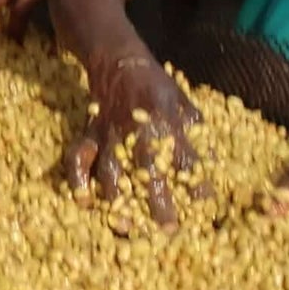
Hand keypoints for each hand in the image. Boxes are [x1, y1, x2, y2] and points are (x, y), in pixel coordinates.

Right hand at [65, 45, 199, 230]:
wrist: (117, 60)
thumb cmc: (156, 86)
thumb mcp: (183, 102)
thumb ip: (195, 131)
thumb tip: (211, 164)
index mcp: (167, 121)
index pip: (185, 158)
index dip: (195, 183)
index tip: (202, 208)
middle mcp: (139, 129)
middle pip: (149, 168)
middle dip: (157, 200)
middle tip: (166, 229)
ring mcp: (110, 133)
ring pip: (112, 169)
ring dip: (118, 198)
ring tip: (126, 225)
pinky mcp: (89, 134)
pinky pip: (78, 158)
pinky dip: (77, 179)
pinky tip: (84, 202)